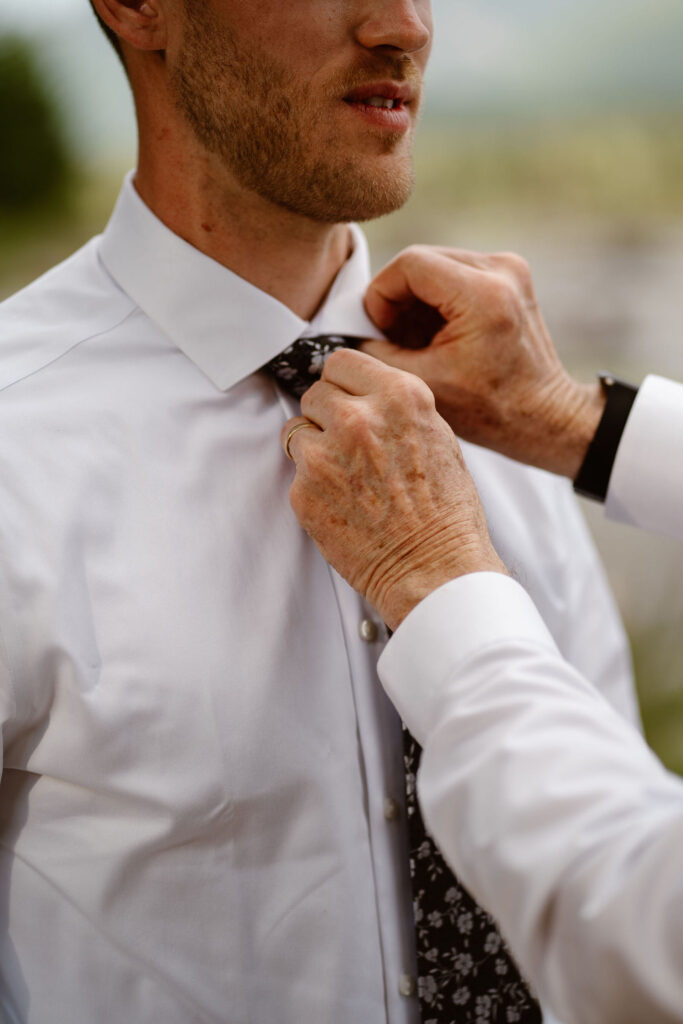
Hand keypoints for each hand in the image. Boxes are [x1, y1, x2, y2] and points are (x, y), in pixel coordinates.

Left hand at [280, 348, 505, 630]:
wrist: (435, 569)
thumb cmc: (445, 514)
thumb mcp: (438, 437)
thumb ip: (396, 409)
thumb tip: (363, 396)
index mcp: (399, 397)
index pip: (343, 362)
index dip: (344, 383)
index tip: (345, 396)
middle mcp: (358, 418)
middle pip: (316, 392)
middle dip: (328, 415)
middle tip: (349, 443)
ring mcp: (326, 454)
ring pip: (298, 429)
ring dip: (315, 447)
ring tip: (347, 476)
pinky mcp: (304, 490)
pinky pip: (296, 472)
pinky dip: (313, 485)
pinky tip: (343, 503)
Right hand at [362, 246, 604, 478]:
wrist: (544, 416)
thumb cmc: (489, 409)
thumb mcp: (422, 384)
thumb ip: (377, 353)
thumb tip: (352, 334)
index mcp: (482, 294)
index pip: (409, 264)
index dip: (382, 295)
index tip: (379, 331)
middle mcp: (501, 269)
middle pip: (422, 260)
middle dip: (398, 298)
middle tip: (394, 340)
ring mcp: (509, 268)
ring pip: (436, 265)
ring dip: (416, 300)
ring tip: (416, 342)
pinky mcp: (511, 275)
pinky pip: (455, 273)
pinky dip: (437, 300)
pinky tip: (437, 336)